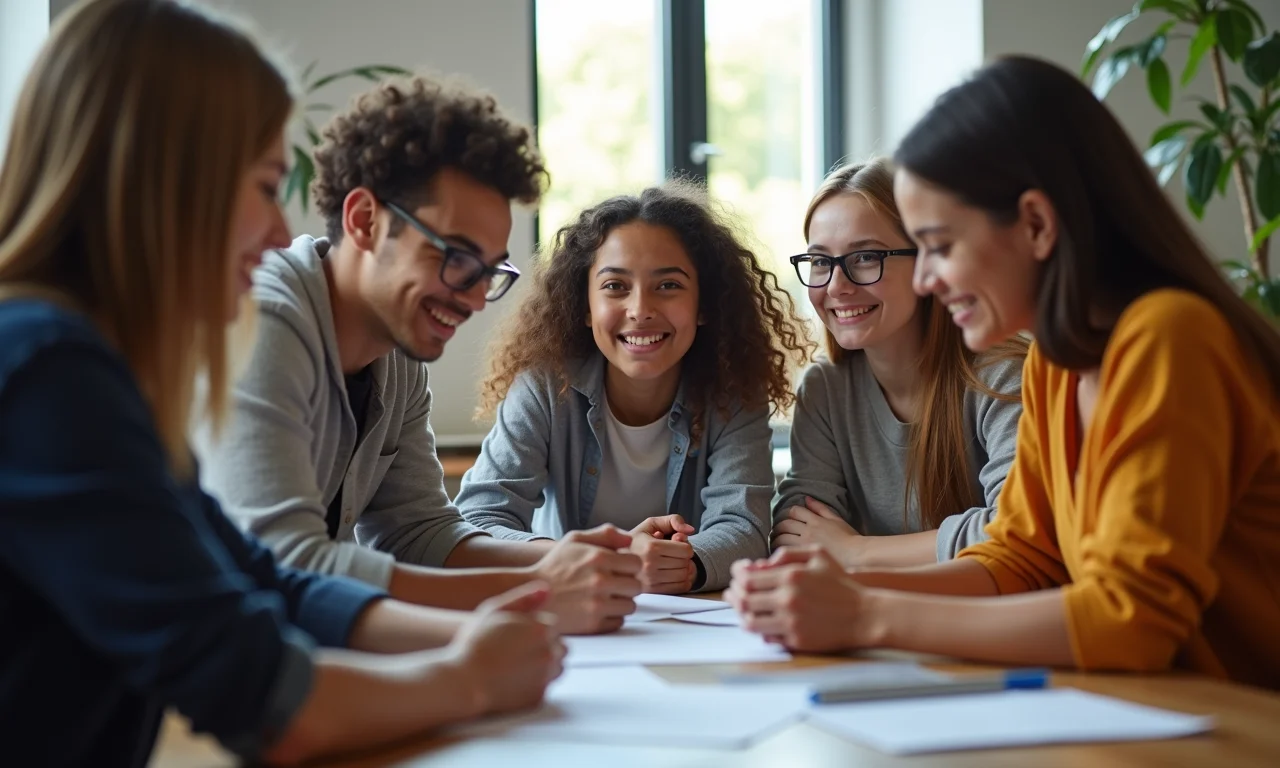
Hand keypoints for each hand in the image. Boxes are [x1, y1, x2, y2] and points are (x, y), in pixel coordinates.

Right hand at [449, 581, 565, 717]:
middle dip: (544, 647)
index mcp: (542, 629)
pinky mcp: (540, 696)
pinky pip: (545, 687)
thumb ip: (523, 598)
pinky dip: (535, 684)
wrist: (464, 681)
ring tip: (517, 667)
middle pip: (560, 647)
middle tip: (517, 652)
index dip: (534, 630)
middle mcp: (550, 652)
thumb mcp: (494, 610)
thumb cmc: (475, 643)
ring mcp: (546, 677)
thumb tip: (547, 588)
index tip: (516, 636)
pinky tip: (515, 681)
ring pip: (557, 668)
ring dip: (544, 666)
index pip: (552, 626)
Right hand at [532, 525, 642, 634]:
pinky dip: (611, 617)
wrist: (530, 594)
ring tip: (604, 597)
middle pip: (636, 586)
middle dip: (626, 585)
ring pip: (630, 606)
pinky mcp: (593, 624)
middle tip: (611, 584)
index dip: (629, 566)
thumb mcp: (574, 540)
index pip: (636, 564)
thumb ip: (605, 534)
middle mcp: (600, 581)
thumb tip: (629, 540)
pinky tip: (597, 610)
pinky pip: (618, 622)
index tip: (619, 569)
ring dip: (620, 602)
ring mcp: (597, 605)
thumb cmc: (554, 566)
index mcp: (598, 558)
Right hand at [629, 516, 695, 593]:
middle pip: (685, 563)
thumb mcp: (650, 524)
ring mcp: (650, 581)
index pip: (686, 550)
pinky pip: (680, 588)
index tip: (677, 545)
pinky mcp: (652, 592)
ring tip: (673, 564)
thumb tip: (690, 530)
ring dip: (684, 570)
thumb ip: (672, 520)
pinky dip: (683, 581)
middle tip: (674, 555)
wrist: (614, 560)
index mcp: (651, 547)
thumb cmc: (635, 541)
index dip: (685, 546)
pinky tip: (673, 575)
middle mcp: (650, 565)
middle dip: (684, 558)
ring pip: (684, 576)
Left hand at [726, 546, 871, 652]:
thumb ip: (788, 553)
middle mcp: (787, 599)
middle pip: (743, 599)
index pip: (747, 577)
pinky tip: (761, 623)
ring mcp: (790, 622)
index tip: (738, 576)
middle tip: (731, 594)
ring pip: (749, 621)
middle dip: (733, 595)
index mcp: (790, 576)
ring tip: (742, 610)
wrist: (864, 615)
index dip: (737, 576)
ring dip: (742, 615)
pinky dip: (759, 630)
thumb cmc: (840, 583)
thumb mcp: (819, 555)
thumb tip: (760, 564)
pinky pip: (766, 637)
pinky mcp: (796, 640)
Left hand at [771, 497, 863, 567]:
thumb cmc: (850, 539)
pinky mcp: (804, 556)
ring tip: (775, 544)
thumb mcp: (836, 519)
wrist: (857, 556)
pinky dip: (779, 552)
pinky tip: (779, 555)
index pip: (794, 511)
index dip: (788, 514)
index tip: (787, 520)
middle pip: (784, 524)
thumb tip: (806, 498)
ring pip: (781, 537)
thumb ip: (821, 508)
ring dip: (775, 539)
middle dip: (778, 527)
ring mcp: (805, 544)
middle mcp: (808, 530)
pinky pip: (785, 552)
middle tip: (776, 533)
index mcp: (816, 520)